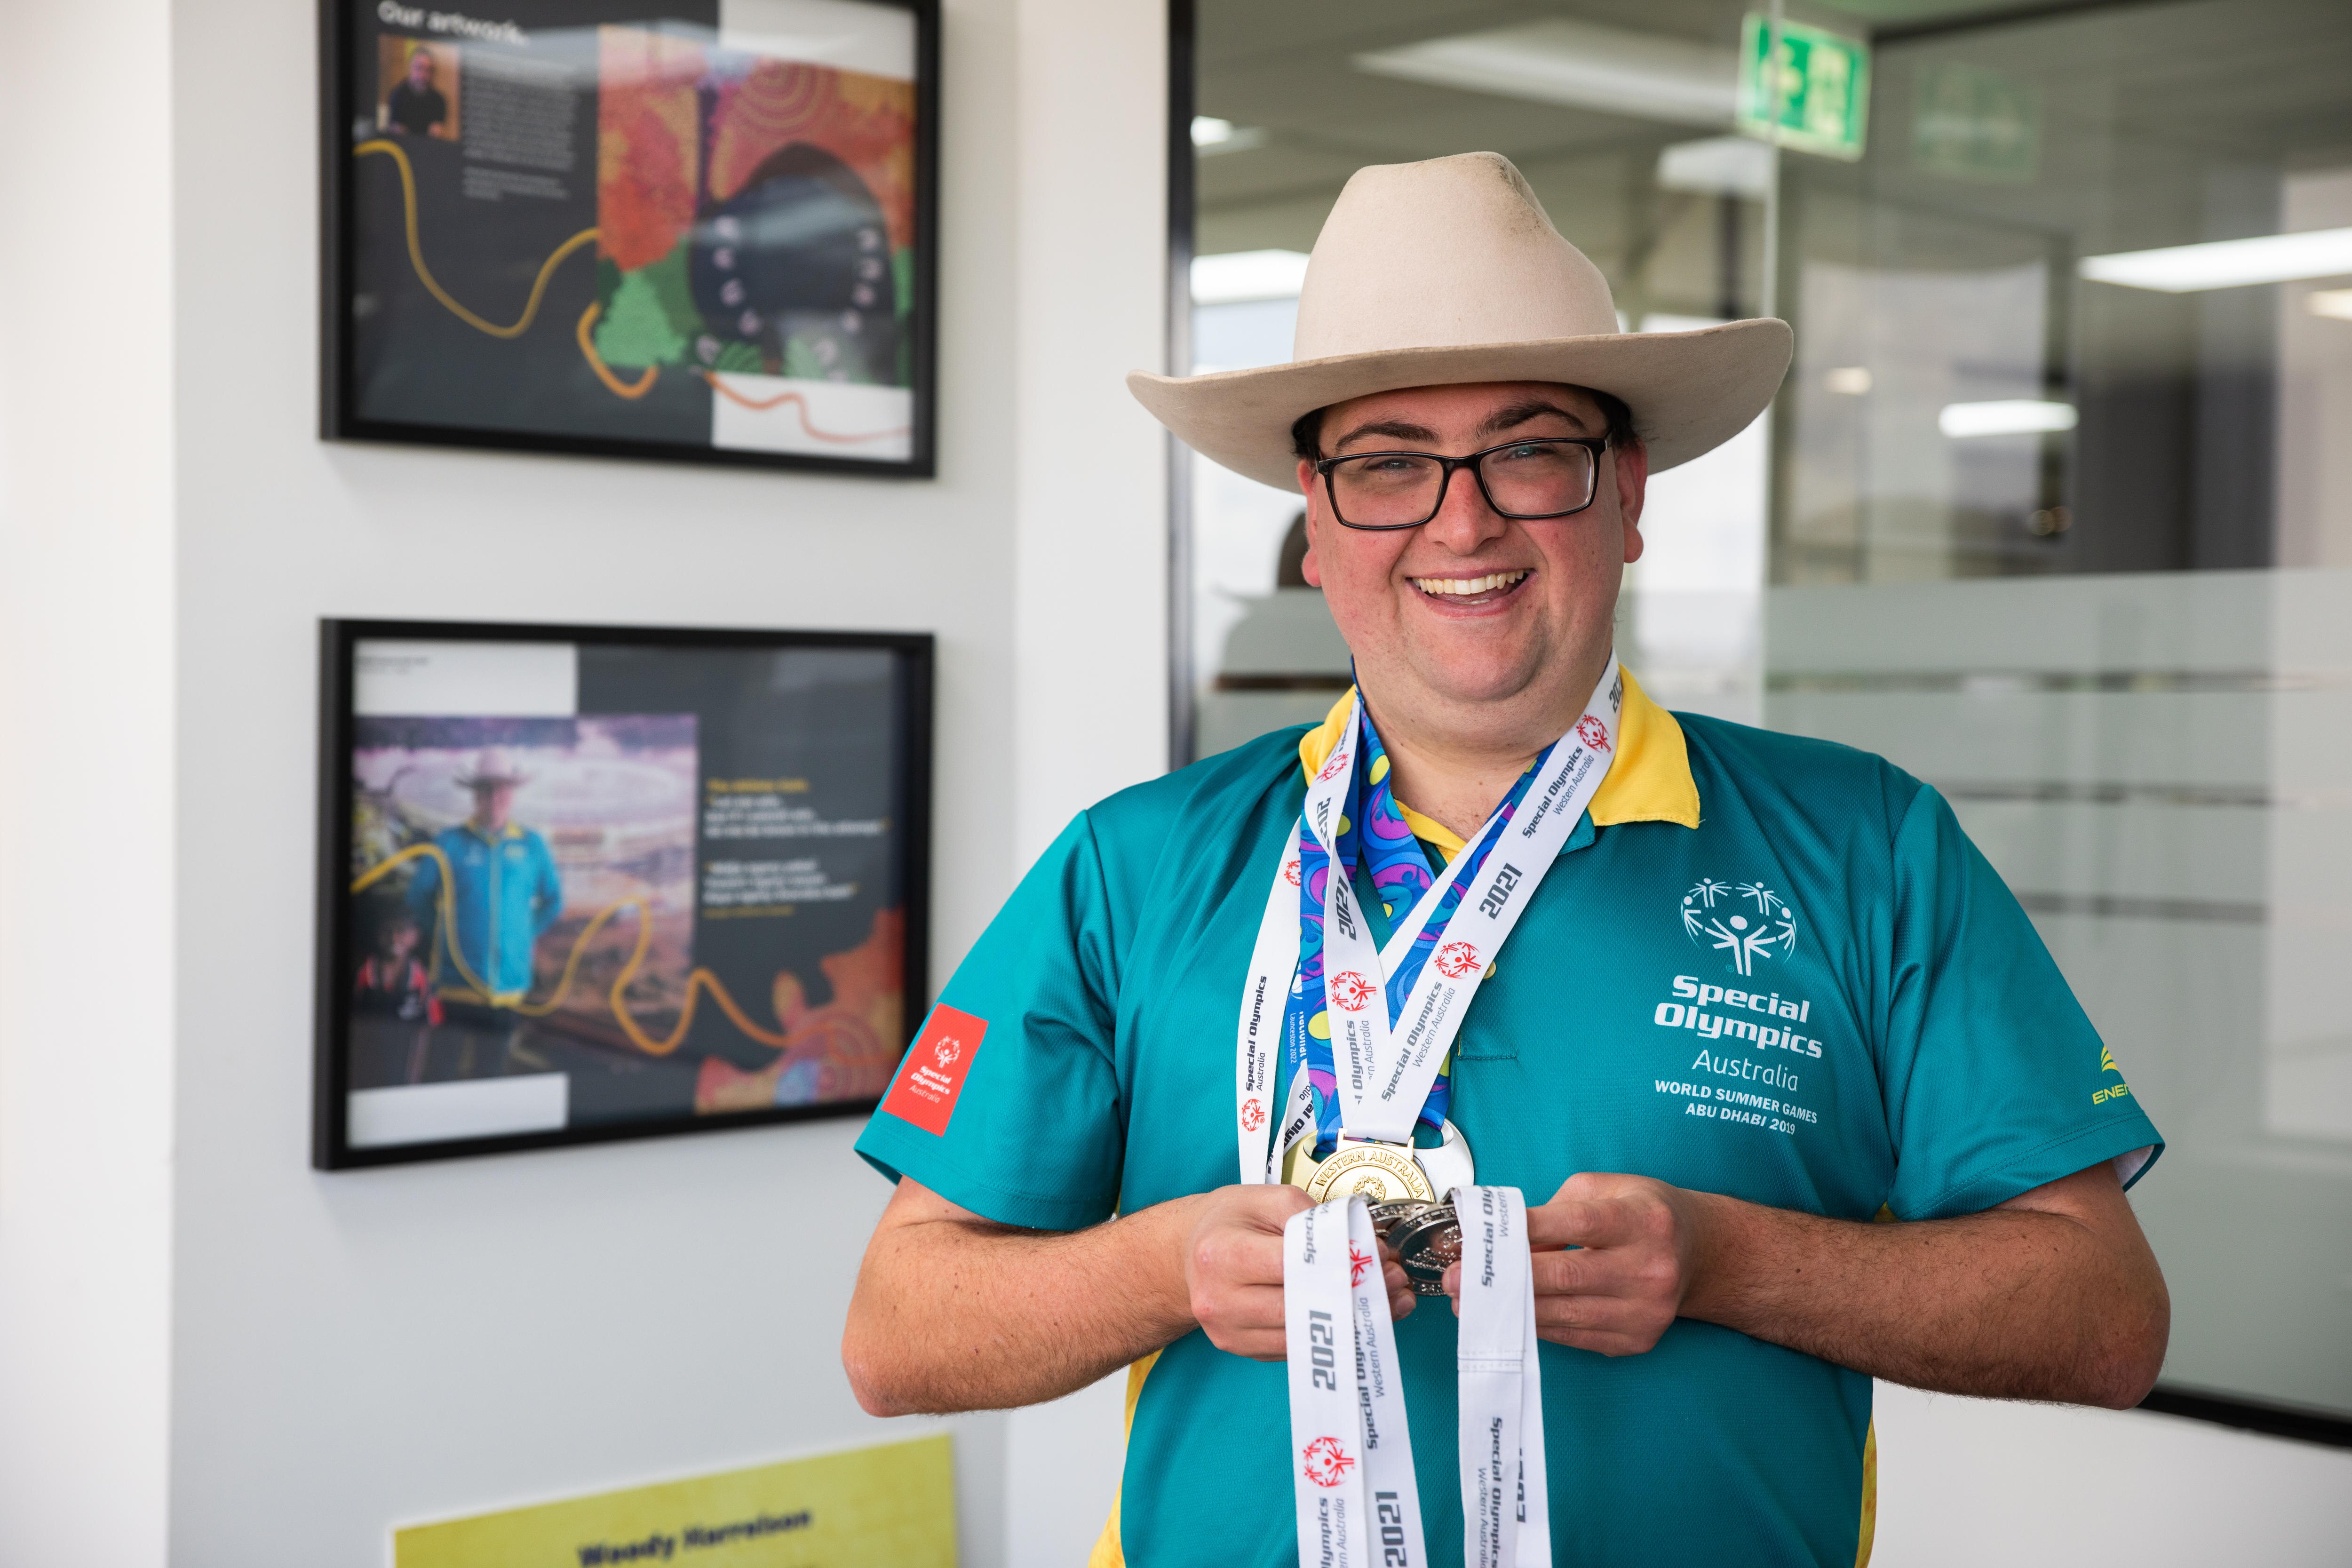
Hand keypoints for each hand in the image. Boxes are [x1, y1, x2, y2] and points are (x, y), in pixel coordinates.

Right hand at [1184, 1185, 1416, 1358]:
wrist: (1187, 1254)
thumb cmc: (1228, 1222)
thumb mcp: (1262, 1198)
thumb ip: (1308, 1215)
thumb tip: (1358, 1243)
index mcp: (1221, 1255)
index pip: (1290, 1265)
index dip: (1340, 1261)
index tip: (1377, 1254)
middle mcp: (1220, 1301)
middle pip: (1301, 1306)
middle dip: (1356, 1294)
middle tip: (1395, 1279)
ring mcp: (1230, 1333)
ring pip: (1304, 1335)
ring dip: (1353, 1318)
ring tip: (1389, 1297)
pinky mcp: (1244, 1351)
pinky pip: (1297, 1347)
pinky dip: (1331, 1332)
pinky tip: (1358, 1313)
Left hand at [1444, 1172, 1712, 1355]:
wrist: (1699, 1254)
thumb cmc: (1642, 1213)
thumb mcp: (1607, 1189)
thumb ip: (1557, 1208)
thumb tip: (1507, 1238)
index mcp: (1643, 1220)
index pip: (1578, 1224)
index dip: (1528, 1229)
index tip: (1481, 1234)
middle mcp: (1650, 1269)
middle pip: (1566, 1275)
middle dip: (1505, 1277)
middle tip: (1456, 1278)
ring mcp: (1645, 1311)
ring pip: (1564, 1313)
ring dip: (1510, 1308)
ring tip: (1468, 1301)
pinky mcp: (1635, 1339)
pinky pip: (1573, 1335)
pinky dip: (1537, 1324)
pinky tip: (1508, 1315)